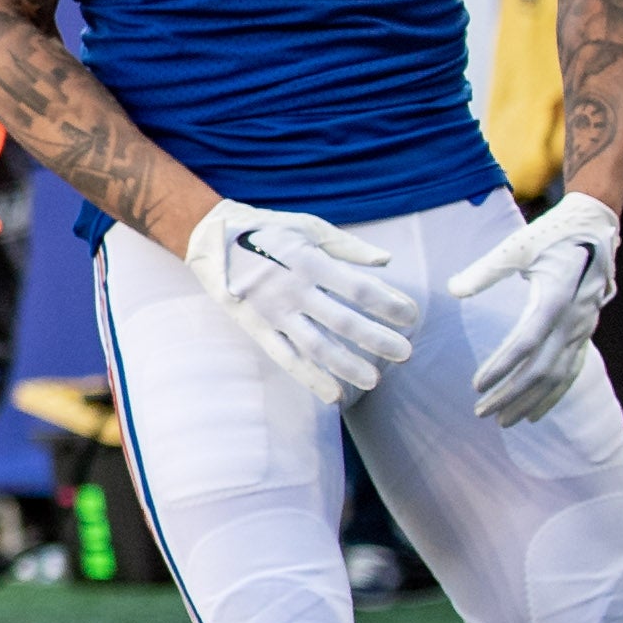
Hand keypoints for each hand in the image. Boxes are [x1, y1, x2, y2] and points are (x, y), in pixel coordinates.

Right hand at [182, 198, 421, 401]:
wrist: (210, 239)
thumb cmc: (267, 230)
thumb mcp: (309, 227)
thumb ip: (349, 247)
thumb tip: (387, 263)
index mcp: (309, 261)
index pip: (357, 288)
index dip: (388, 303)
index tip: (412, 316)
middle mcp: (293, 290)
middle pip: (343, 320)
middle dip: (377, 339)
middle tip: (405, 354)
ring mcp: (274, 312)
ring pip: (316, 346)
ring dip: (347, 366)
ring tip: (374, 381)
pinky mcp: (257, 329)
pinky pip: (286, 358)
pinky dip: (310, 378)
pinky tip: (333, 394)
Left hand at [446, 189, 619, 424]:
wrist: (595, 228)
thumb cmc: (552, 235)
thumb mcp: (517, 247)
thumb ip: (485, 271)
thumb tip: (453, 290)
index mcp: (554, 300)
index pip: (524, 345)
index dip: (501, 367)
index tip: (477, 386)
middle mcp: (572, 321)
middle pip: (541, 369)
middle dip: (511, 395)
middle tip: (482, 413)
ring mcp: (582, 329)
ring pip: (558, 376)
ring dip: (531, 401)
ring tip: (504, 421)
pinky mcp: (586, 331)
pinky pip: (572, 370)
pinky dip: (554, 395)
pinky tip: (535, 413)